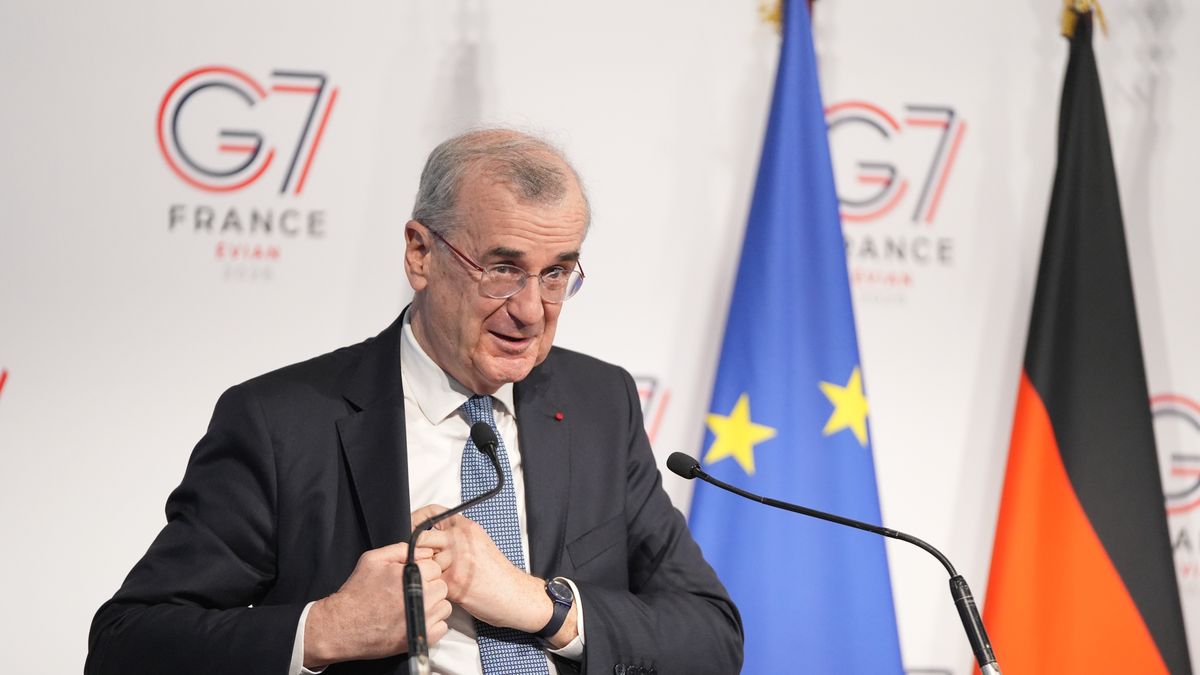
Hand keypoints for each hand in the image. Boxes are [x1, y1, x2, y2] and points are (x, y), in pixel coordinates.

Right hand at [303, 541, 451, 667]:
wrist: (343, 626)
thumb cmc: (357, 593)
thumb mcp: (373, 560)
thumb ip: (401, 550)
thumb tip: (426, 551)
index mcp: (411, 575)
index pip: (435, 567)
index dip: (422, 571)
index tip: (410, 579)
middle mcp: (421, 597)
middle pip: (442, 586)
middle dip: (429, 588)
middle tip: (410, 593)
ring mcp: (423, 619)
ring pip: (444, 606)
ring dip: (432, 606)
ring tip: (412, 607)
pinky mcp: (422, 638)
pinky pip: (442, 627)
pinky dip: (432, 624)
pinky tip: (415, 620)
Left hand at [411, 504, 565, 639]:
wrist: (515, 594)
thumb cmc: (497, 573)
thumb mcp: (478, 543)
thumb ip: (455, 536)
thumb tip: (427, 536)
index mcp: (466, 528)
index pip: (431, 513)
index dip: (414, 520)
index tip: (409, 529)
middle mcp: (461, 541)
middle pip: (419, 538)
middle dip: (414, 551)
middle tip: (419, 561)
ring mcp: (457, 561)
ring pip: (422, 562)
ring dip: (425, 572)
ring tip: (437, 579)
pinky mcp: (454, 582)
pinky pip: (431, 582)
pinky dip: (434, 588)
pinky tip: (446, 590)